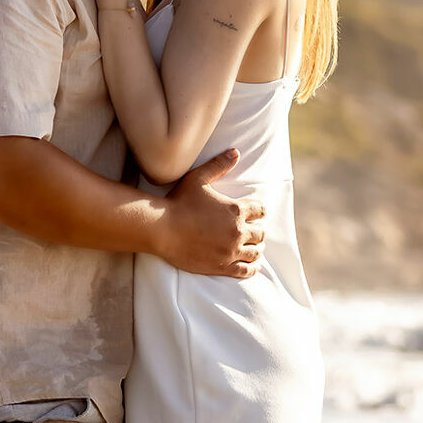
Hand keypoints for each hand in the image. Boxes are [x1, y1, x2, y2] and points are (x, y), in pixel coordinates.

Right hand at [160, 149, 264, 277]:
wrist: (162, 228)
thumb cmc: (179, 201)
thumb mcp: (199, 178)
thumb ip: (219, 165)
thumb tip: (236, 152)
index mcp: (236, 209)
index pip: (261, 210)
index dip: (259, 211)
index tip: (255, 213)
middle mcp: (238, 230)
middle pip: (261, 232)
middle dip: (257, 230)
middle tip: (253, 231)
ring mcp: (231, 250)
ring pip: (256, 252)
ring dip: (257, 248)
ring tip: (253, 247)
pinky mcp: (222, 266)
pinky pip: (246, 270)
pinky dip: (252, 268)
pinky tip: (252, 265)